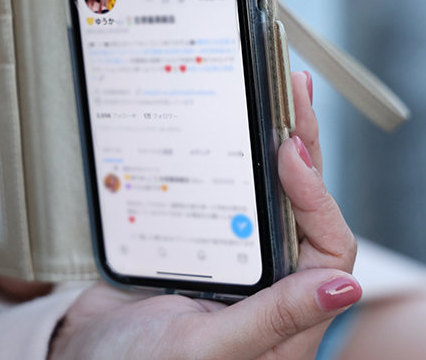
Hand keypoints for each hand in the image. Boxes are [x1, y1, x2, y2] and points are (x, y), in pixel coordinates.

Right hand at [0, 71, 359, 358]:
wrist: (80, 359)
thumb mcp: (210, 346)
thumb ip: (275, 318)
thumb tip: (345, 288)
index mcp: (284, 310)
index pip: (325, 245)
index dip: (314, 194)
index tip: (288, 150)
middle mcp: (266, 281)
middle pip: (300, 205)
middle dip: (301, 147)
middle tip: (293, 92)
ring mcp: (231, 257)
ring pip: (265, 193)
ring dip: (270, 146)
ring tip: (272, 96)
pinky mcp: (198, 241)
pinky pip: (223, 193)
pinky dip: (227, 160)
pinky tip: (223, 129)